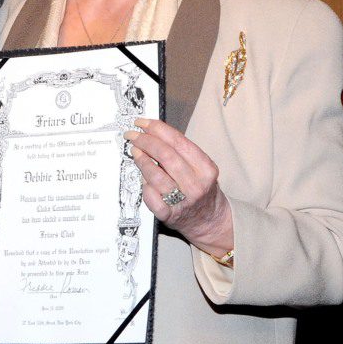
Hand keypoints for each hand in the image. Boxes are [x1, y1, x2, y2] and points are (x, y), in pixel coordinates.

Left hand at [125, 118, 233, 260]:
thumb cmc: (200, 189)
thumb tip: (152, 133)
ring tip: (134, 151)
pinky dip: (145, 186)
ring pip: (156, 176)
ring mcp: (183, 201)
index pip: (178, 142)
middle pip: (166, 156)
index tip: (143, 122)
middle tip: (133, 135)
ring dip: (142, 160)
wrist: (209, 221)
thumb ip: (180, 152)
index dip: (157, 129)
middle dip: (146, 141)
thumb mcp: (200, 168)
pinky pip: (151, 198)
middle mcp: (196, 184)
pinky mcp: (169, 215)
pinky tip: (142, 179)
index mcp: (205, 168)